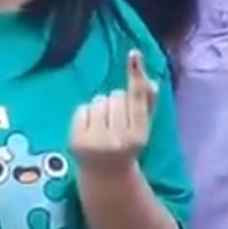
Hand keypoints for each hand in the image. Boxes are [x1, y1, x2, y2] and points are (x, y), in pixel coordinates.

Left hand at [70, 50, 158, 175]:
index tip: (133, 53)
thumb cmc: (127, 145)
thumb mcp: (142, 128)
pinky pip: (82, 109)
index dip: (136, 75)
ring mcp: (95, 141)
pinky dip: (86, 114)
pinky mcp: (76, 141)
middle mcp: (118, 140)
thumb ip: (148, 104)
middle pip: (117, 96)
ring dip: (101, 107)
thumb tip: (151, 82)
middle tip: (116, 121)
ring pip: (99, 100)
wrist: (106, 175)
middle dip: (117, 103)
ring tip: (103, 125)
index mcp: (138, 136)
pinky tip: (90, 128)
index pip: (137, 99)